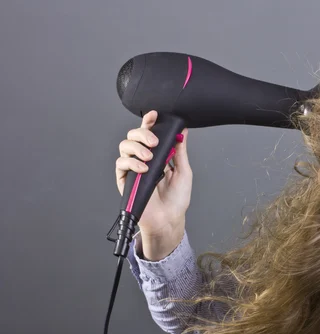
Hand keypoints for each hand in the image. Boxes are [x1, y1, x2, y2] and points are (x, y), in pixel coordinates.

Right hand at [115, 110, 192, 237]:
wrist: (169, 218)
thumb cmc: (177, 198)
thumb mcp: (184, 171)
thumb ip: (180, 151)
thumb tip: (182, 131)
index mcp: (157, 154)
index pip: (149, 133)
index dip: (149, 122)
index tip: (154, 115)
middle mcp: (143, 158)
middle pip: (134, 135)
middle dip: (142, 133)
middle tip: (154, 141)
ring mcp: (133, 168)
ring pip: (125, 146)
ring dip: (137, 147)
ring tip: (149, 157)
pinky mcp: (124, 179)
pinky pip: (121, 163)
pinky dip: (131, 162)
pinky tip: (143, 168)